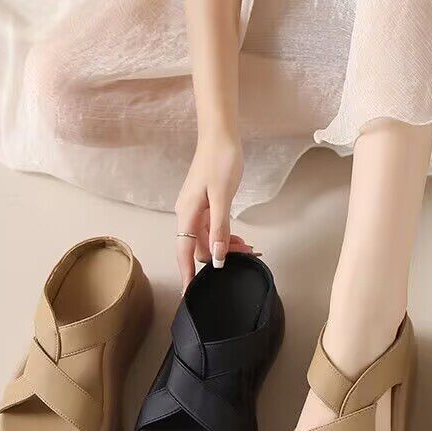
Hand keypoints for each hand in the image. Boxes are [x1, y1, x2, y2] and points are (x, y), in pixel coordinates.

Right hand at [174, 132, 253, 289]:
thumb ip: (220, 228)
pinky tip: (239, 237)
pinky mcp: (205, 204)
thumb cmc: (220, 162)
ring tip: (248, 247)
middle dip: (219, 258)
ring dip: (226, 246)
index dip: (187, 274)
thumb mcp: (222, 197)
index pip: (184, 252)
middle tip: (246, 257)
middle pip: (199, 247)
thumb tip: (218, 258)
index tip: (190, 294)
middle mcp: (187, 214)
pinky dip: (225, 235)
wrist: (220, 136)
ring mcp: (196, 209)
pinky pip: (213, 228)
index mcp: (187, 214)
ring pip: (208, 238)